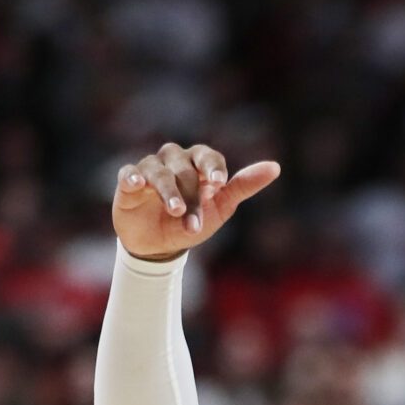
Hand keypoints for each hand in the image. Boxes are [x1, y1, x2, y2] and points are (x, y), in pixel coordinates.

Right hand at [112, 142, 280, 261]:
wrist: (160, 247)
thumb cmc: (192, 222)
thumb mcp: (221, 208)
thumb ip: (243, 186)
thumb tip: (275, 167)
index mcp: (198, 163)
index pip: (208, 157)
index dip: (213, 167)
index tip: (219, 183)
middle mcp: (174, 161)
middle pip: (184, 169)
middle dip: (191, 196)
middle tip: (193, 222)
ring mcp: (151, 169)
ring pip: (159, 171)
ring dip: (169, 192)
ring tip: (176, 211)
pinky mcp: (128, 182)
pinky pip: (129, 174)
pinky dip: (133, 177)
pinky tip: (138, 185)